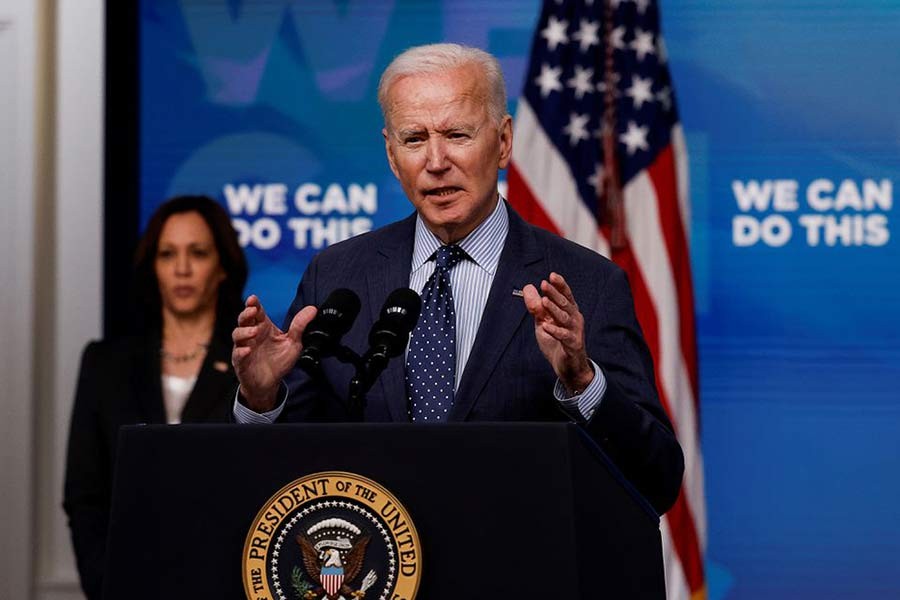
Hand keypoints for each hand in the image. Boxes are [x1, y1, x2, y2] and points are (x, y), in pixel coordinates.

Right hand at [231, 295, 316, 411]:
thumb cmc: (279, 361)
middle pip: (244, 320)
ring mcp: (244, 347)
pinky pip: (237, 354)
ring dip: (244, 331)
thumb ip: (299, 326)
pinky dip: (241, 351)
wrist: (271, 383)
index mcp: (263, 327)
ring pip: (237, 334)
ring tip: (254, 332)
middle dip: (246, 313)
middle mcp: (252, 335)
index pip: (257, 312)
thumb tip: (312, 309)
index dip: (253, 304)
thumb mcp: (293, 343)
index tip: (253, 298)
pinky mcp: (241, 362)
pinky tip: (248, 350)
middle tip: (252, 311)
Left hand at [523, 272, 593, 395]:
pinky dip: (555, 331)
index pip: (566, 295)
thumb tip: (528, 288)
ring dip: (554, 309)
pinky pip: (564, 336)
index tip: (551, 275)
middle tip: (544, 284)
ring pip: (565, 318)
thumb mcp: (543, 323)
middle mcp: (575, 319)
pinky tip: (546, 326)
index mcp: (569, 312)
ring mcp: (575, 332)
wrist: (567, 367)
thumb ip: (537, 307)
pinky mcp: (573, 345)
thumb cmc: (557, 343)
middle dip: (555, 293)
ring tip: (545, 301)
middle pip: (566, 303)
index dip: (560, 285)